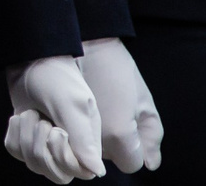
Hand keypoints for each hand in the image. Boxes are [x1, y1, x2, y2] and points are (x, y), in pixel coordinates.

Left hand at [5, 54, 102, 181]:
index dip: (64, 158)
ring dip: (26, 137)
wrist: (30, 61)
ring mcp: (46, 144)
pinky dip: (14, 134)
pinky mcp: (25, 138)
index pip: (80, 173)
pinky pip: (16, 152)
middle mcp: (69, 147)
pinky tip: (19, 116)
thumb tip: (96, 171)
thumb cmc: (56, 79)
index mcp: (87, 142)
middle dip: (41, 148)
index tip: (57, 131)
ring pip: (34, 165)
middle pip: (56, 175)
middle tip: (41, 120)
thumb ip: (84, 139)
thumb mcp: (72, 106)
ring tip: (31, 114)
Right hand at [79, 38, 162, 173]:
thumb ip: (151, 136)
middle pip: (109, 159)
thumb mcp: (144, 101)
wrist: (82, 42)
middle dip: (114, 144)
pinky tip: (76, 110)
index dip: (135, 149)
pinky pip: (71, 139)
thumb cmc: (116, 68)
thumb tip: (150, 163)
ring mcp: (71, 131)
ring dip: (94, 138)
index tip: (129, 125)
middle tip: (113, 112)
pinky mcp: (55, 121)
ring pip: (89, 150)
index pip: (131, 164)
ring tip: (94, 109)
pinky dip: (76, 130)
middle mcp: (93, 140)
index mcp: (118, 136)